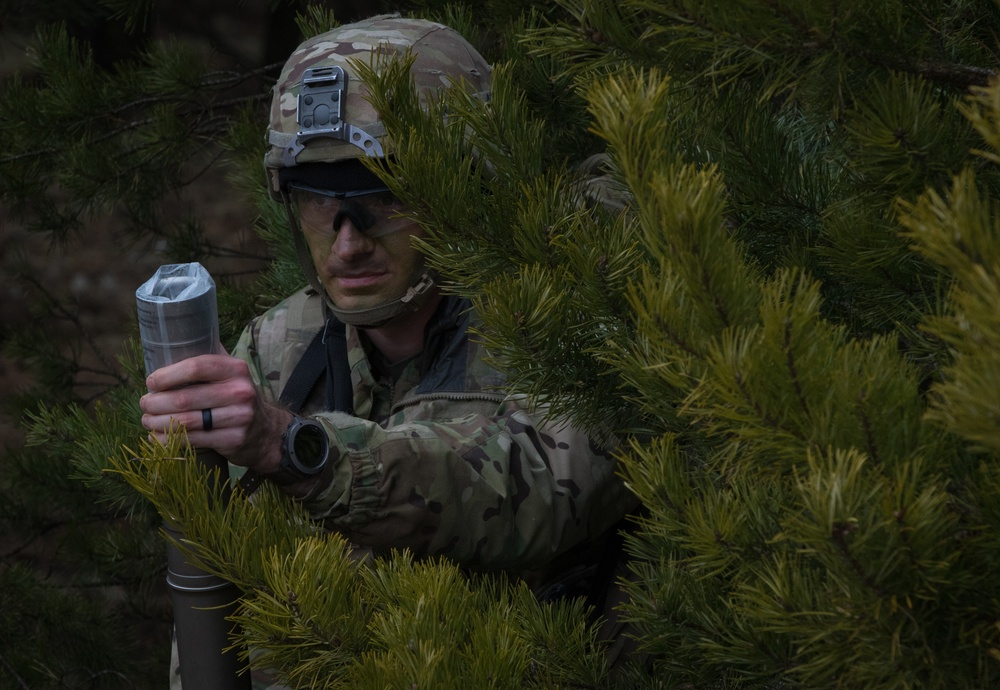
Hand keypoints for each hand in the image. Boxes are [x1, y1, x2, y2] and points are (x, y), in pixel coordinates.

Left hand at [139, 353, 291, 473]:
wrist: (266, 431)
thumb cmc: (237, 397)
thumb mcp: (231, 374)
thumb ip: (208, 359)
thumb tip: (171, 341)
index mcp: (236, 369)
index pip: (196, 367)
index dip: (168, 375)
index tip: (151, 382)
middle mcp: (240, 392)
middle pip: (185, 398)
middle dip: (156, 402)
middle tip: (144, 403)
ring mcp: (239, 417)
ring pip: (185, 421)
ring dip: (157, 422)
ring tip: (147, 420)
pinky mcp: (233, 439)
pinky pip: (192, 440)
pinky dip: (169, 439)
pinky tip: (158, 436)